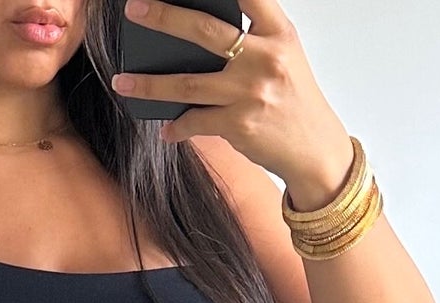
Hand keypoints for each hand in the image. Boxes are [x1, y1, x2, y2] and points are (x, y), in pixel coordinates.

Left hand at [111, 0, 352, 207]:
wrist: (316, 151)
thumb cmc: (293, 100)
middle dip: (164, 17)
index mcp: (279, 34)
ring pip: (188, 82)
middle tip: (134, 9)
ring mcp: (251, 92)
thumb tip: (195, 30)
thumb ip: (252, 37)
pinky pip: (196, 121)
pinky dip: (177, 126)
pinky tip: (167, 128)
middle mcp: (266, 58)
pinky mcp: (240, 125)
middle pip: (205, 30)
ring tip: (123, 81)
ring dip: (150, 84)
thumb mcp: (284, 56)